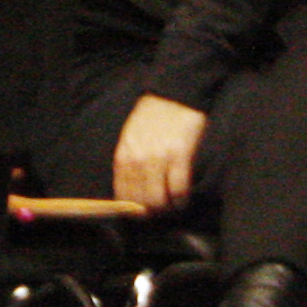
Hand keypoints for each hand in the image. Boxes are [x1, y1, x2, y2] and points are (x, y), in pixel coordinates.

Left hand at [110, 92, 208, 213]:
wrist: (174, 93)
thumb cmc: (152, 116)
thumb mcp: (130, 137)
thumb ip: (128, 162)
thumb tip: (129, 192)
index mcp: (123, 155)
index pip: (123, 195)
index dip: (133, 210)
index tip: (143, 213)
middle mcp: (138, 159)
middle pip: (142, 202)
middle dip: (152, 212)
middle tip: (161, 212)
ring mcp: (159, 157)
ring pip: (160, 200)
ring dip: (167, 209)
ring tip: (173, 207)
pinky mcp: (180, 155)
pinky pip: (179, 189)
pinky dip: (181, 200)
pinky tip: (183, 200)